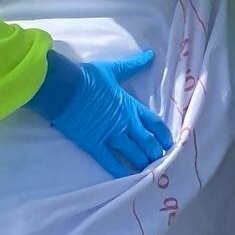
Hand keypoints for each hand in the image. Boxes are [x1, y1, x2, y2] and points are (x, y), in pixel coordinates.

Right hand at [27, 47, 170, 176]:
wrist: (64, 88)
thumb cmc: (88, 77)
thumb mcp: (114, 70)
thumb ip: (134, 66)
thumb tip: (150, 55)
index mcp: (131, 106)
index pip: (154, 123)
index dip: (164, 134)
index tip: (171, 143)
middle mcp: (125, 123)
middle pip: (147, 142)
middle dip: (156, 152)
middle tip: (162, 161)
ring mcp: (110, 135)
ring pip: (133, 154)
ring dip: (144, 163)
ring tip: (151, 171)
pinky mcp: (94, 144)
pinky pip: (111, 162)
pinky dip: (121, 171)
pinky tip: (129, 179)